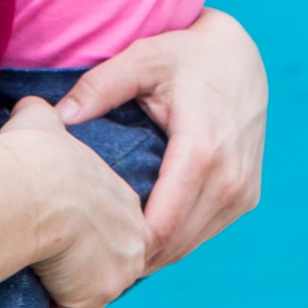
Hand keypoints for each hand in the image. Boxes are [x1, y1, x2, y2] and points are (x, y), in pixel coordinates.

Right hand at [0, 99, 148, 307]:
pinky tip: (37, 294)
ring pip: (96, 290)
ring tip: (43, 278)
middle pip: (111, 264)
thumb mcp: (44, 121)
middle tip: (53, 262)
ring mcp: (119, 268)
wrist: (32, 184)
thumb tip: (35, 110)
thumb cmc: (36, 152)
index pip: (111, 230)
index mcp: (124, 200)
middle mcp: (132, 237)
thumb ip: (48, 118)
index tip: (62, 240)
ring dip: (74, 290)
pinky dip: (57, 307)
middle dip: (86, 269)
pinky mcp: (99, 294)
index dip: (87, 238)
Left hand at [55, 9, 268, 270]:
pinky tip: (143, 232)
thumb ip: (99, 86)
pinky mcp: (248, 195)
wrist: (239, 53)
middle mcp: (231, 175)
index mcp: (204, 148)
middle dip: (132, 254)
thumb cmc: (187, 55)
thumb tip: (59, 118)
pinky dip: (176, 240)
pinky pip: (206, 233)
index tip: (86, 240)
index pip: (161, 226)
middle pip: (174, 244)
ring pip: (190, 244)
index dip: (122, 243)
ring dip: (154, 252)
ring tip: (111, 245)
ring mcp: (243, 189)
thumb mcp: (143, 58)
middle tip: (89, 252)